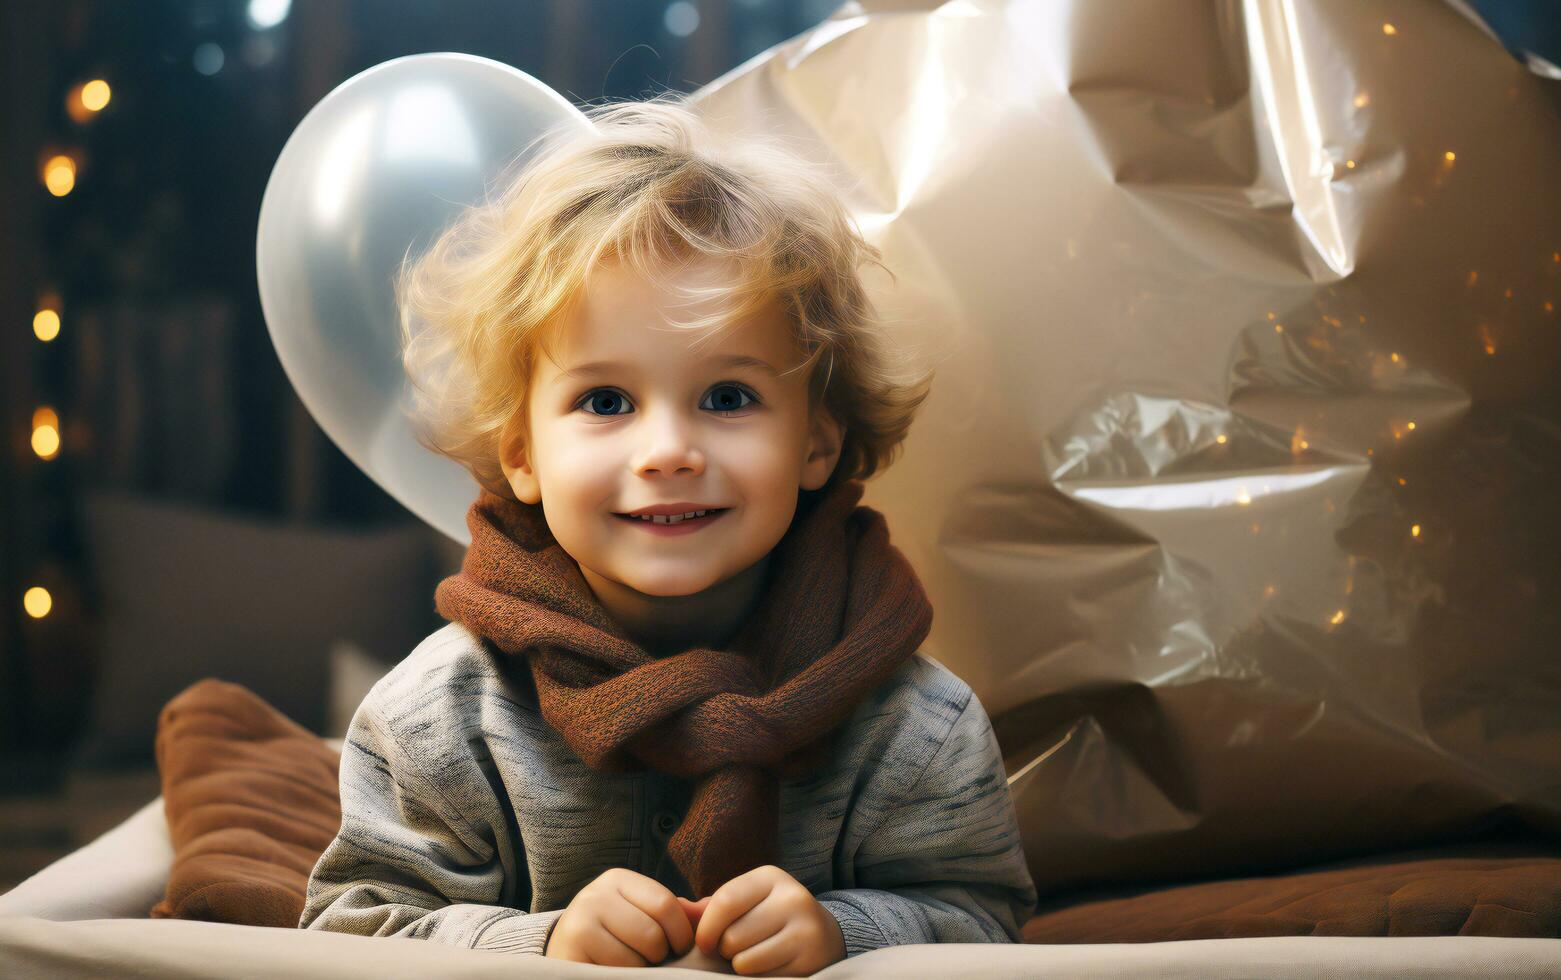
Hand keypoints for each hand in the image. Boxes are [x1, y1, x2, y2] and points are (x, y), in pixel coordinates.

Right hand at [544, 867, 694, 966]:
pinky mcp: (571, 950)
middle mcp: (595, 895)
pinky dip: (625, 977)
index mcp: (617, 879)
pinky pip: (617, 971)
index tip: (678, 949)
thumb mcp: (642, 915)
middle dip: (660, 955)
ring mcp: (579, 922)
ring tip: (631, 964)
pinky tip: (615, 972)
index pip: (665, 904)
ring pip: (635, 957)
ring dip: (642, 969)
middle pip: (652, 933)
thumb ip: (676, 913)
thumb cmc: (613, 935)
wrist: (564, 953)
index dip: (681, 934)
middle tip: (651, 959)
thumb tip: (710, 907)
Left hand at [692, 865, 845, 976]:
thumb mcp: (744, 904)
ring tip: (753, 955)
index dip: (706, 928)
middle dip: (726, 950)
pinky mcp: (811, 957)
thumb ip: (708, 908)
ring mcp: (805, 928)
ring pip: (746, 960)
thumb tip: (675, 907)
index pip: (725, 900)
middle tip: (737, 948)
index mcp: (770, 877)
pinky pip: (764, 976)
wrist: (821, 936)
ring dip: (740, 965)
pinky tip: (770, 965)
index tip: (703, 944)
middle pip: (733, 935)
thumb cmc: (768, 919)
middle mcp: (792, 897)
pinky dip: (759, 976)